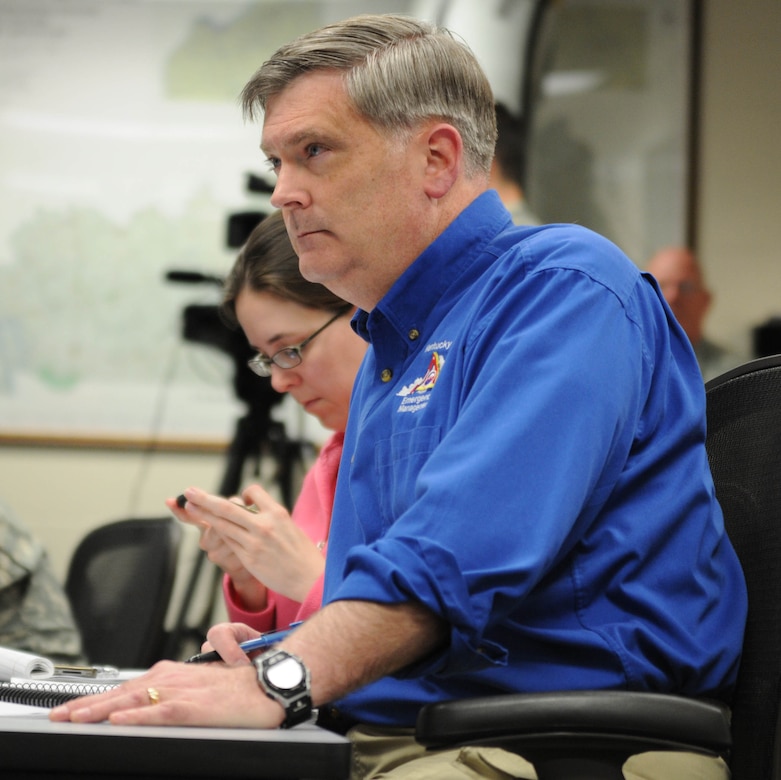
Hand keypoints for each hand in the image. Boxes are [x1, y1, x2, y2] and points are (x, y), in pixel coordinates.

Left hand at [49, 660, 283, 727]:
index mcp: (173, 675)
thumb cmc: (238, 689)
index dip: (97, 698)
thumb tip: (151, 709)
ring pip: (134, 699)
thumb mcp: (200, 689)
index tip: (71, 708)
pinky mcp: (194, 707)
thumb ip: (175, 695)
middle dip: (87, 704)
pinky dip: (137, 716)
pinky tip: (118, 720)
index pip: (127, 687)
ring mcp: (182, 692)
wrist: (267, 685)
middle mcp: (173, 678)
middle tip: (58, 715)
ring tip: (75, 717)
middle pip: (123, 691)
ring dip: (101, 709)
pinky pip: (160, 712)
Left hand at [167, 486, 324, 603]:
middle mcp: (264, 524)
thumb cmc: (303, 554)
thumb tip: (254, 514)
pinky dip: (217, 533)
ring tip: (189, 506)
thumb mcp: (291, 527)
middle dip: (205, 498)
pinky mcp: (248, 558)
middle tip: (189, 491)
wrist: (310, 578)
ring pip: (222, 524)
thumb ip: (271, 519)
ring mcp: (254, 542)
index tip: (240, 498)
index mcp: (278, 513)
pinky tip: (207, 529)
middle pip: (227, 507)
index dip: (243, 493)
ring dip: (203, 514)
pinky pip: (228, 542)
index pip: (253, 492)